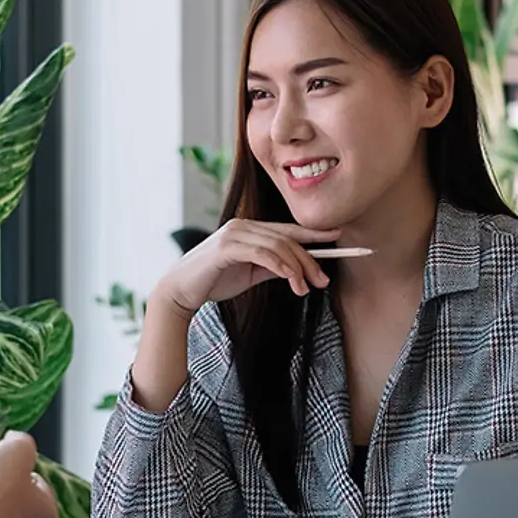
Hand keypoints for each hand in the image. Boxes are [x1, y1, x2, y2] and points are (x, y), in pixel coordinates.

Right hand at [153, 219, 340, 314]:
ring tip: (307, 287)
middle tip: (324, 280)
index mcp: (248, 229)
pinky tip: (291, 279)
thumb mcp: (249, 275)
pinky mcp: (226, 247)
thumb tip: (297, 269)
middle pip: (287, 238)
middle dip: (309, 259)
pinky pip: (262, 253)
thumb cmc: (213, 282)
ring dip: (297, 267)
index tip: (337, 239)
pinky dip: (280, 265)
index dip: (313, 233)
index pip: (286, 230)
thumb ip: (271, 267)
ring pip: (278, 245)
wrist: (180, 292)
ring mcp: (234, 233)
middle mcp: (242, 225)